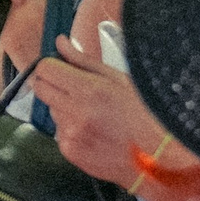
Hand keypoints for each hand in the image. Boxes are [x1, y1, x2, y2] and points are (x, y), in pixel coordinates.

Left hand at [32, 34, 170, 196]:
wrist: (158, 157)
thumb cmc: (145, 116)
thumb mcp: (120, 79)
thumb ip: (83, 60)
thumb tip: (61, 43)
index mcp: (89, 90)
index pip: (44, 69)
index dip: (51, 66)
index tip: (60, 68)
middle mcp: (76, 112)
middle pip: (41, 88)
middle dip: (53, 84)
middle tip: (75, 87)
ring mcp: (70, 134)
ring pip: (52, 110)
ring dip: (65, 108)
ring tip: (94, 113)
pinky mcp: (69, 151)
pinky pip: (59, 131)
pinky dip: (71, 128)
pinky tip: (94, 130)